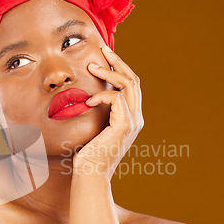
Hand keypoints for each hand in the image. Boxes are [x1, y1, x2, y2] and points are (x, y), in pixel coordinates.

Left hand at [73, 46, 143, 178]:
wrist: (90, 174)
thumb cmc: (87, 154)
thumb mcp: (94, 128)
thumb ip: (98, 113)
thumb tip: (87, 97)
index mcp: (130, 118)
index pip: (131, 86)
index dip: (120, 69)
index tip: (104, 57)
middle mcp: (136, 118)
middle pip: (134, 80)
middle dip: (118, 62)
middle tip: (103, 49)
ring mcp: (132, 122)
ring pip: (128, 85)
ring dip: (109, 73)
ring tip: (91, 67)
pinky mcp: (123, 126)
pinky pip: (117, 99)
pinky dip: (102, 95)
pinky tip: (89, 100)